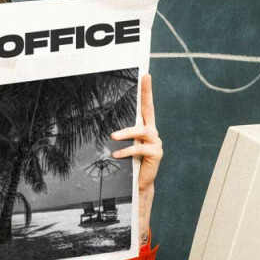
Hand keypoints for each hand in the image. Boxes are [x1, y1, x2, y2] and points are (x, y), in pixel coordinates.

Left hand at [110, 71, 162, 238]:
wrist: (139, 183)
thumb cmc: (129, 163)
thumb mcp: (125, 145)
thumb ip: (122, 134)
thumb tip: (104, 124)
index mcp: (145, 127)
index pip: (146, 105)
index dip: (147, 90)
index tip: (146, 75)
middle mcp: (152, 132)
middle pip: (149, 110)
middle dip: (147, 93)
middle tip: (144, 80)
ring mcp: (155, 142)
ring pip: (141, 131)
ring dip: (126, 133)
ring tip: (113, 137)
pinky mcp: (155, 153)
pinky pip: (139, 149)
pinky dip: (126, 151)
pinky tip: (116, 154)